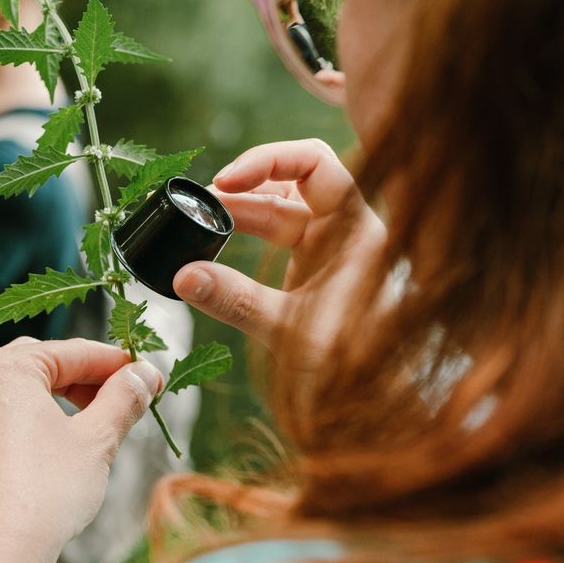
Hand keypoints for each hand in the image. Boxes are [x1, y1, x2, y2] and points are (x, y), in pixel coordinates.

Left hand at [0, 338, 162, 558]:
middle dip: (71, 378)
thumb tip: (143, 373)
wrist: (2, 554)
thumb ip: (123, 397)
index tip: (143, 376)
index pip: (72, 353)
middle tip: (111, 401)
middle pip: (27, 365)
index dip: (114, 364)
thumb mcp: (99, 438)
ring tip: (28, 407)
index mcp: (8, 369)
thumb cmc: (50, 492)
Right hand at [173, 139, 385, 363]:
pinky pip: (270, 238)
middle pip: (284, 185)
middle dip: (236, 193)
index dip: (267, 159)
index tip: (224, 183)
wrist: (380, 403)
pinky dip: (238, 239)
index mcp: (355, 229)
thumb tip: (183, 276)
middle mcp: (342, 229)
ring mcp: (324, 248)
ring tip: (193, 228)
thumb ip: (237, 301)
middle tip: (193, 211)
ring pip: (273, 211)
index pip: (313, 163)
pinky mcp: (308, 269)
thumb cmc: (354, 366)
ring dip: (233, 215)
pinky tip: (209, 250)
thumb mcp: (290, 331)